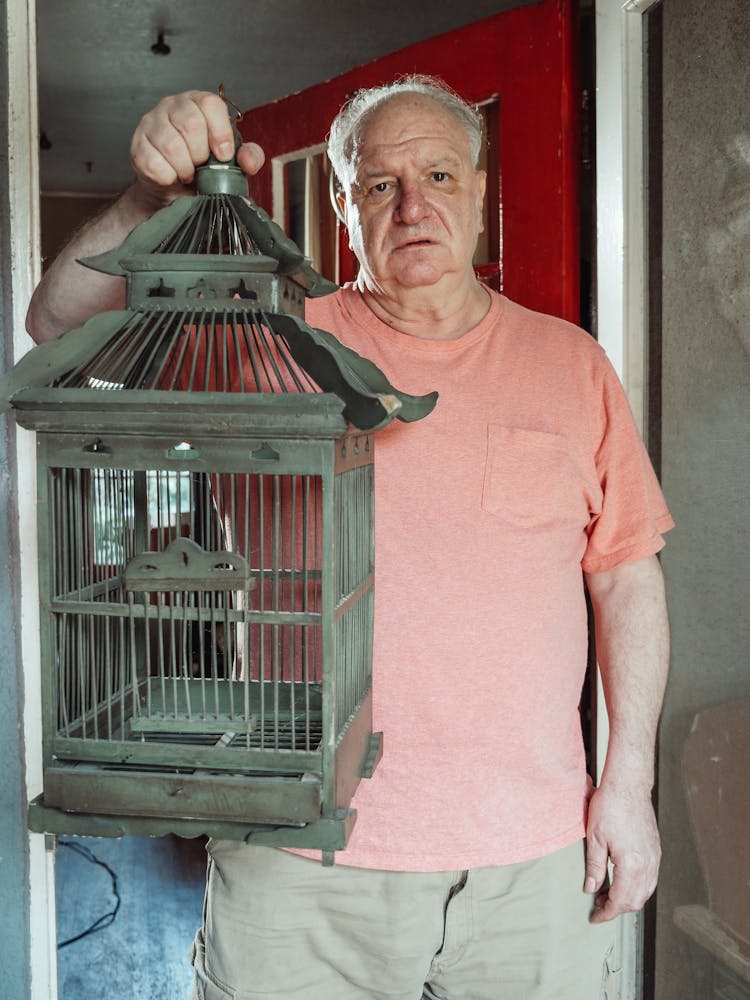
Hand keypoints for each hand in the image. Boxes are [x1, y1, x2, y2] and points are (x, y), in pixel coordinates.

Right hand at [129, 90, 265, 207]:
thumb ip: (248, 156)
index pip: (210, 104)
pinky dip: (168, 177)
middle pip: (190, 123)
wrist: (174, 188)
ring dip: (184, 168)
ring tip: (188, 172)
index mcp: (198, 103)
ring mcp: (152, 123)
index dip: (220, 132)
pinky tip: (172, 175)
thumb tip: (249, 160)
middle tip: (201, 165)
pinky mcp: (138, 144)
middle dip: (200, 154)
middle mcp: (173, 106)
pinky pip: (154, 163)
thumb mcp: (232, 161)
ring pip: (171, 145)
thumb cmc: (204, 169)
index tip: (223, 155)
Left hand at [584, 781, 660, 922]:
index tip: (596, 917)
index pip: (621, 900)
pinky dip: (637, 887)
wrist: (628, 785)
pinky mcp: (656, 850)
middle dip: (617, 908)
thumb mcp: (595, 838)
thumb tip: (590, 888)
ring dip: (628, 898)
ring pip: (645, 891)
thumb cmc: (610, 806)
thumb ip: (594, 867)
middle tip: (598, 906)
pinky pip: (650, 878)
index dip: (607, 913)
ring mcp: (655, 857)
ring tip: (607, 894)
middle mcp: (648, 864)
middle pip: (636, 900)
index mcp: (632, 864)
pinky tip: (622, 880)